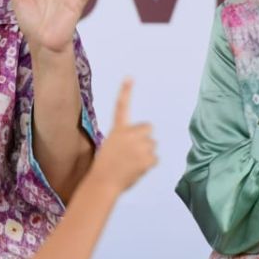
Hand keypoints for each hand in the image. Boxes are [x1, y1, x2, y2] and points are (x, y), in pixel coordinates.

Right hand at [85, 79, 156, 195]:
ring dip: (146, 153)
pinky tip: (136, 169)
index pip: (121, 106)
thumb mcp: (110, 146)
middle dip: (145, 137)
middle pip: (148, 128)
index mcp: (118, 129)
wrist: (104, 182)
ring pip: (152, 145)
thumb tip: (142, 143)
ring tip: (131, 163)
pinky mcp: (149, 158)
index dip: (125, 91)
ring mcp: (140, 145)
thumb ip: (125, 140)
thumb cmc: (105, 166)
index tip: (130, 77)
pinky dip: (148, 165)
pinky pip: (155, 159)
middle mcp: (130, 134)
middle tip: (134, 151)